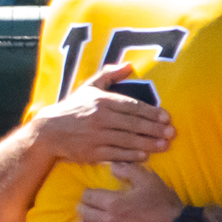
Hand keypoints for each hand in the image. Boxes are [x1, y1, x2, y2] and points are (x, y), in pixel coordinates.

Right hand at [26, 59, 174, 168]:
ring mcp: (97, 136)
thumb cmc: (73, 107)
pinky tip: (145, 156)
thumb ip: (110, 74)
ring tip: (164, 146)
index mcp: (102, 101)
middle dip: (155, 129)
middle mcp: (101, 118)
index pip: (132, 107)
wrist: (50, 131)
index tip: (167, 117)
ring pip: (127, 140)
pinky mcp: (92, 152)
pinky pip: (116, 154)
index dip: (151, 113)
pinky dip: (131, 155)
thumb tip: (130, 65)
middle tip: (172, 133)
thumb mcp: (89, 87)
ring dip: (148, 143)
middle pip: (133, 124)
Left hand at [77, 161, 184, 221]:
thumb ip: (128, 170)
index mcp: (113, 203)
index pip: (88, 197)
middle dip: (84, 208)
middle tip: (86, 207)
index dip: (88, 194)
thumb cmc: (163, 205)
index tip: (91, 194)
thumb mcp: (149, 180)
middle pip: (85, 214)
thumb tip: (111, 166)